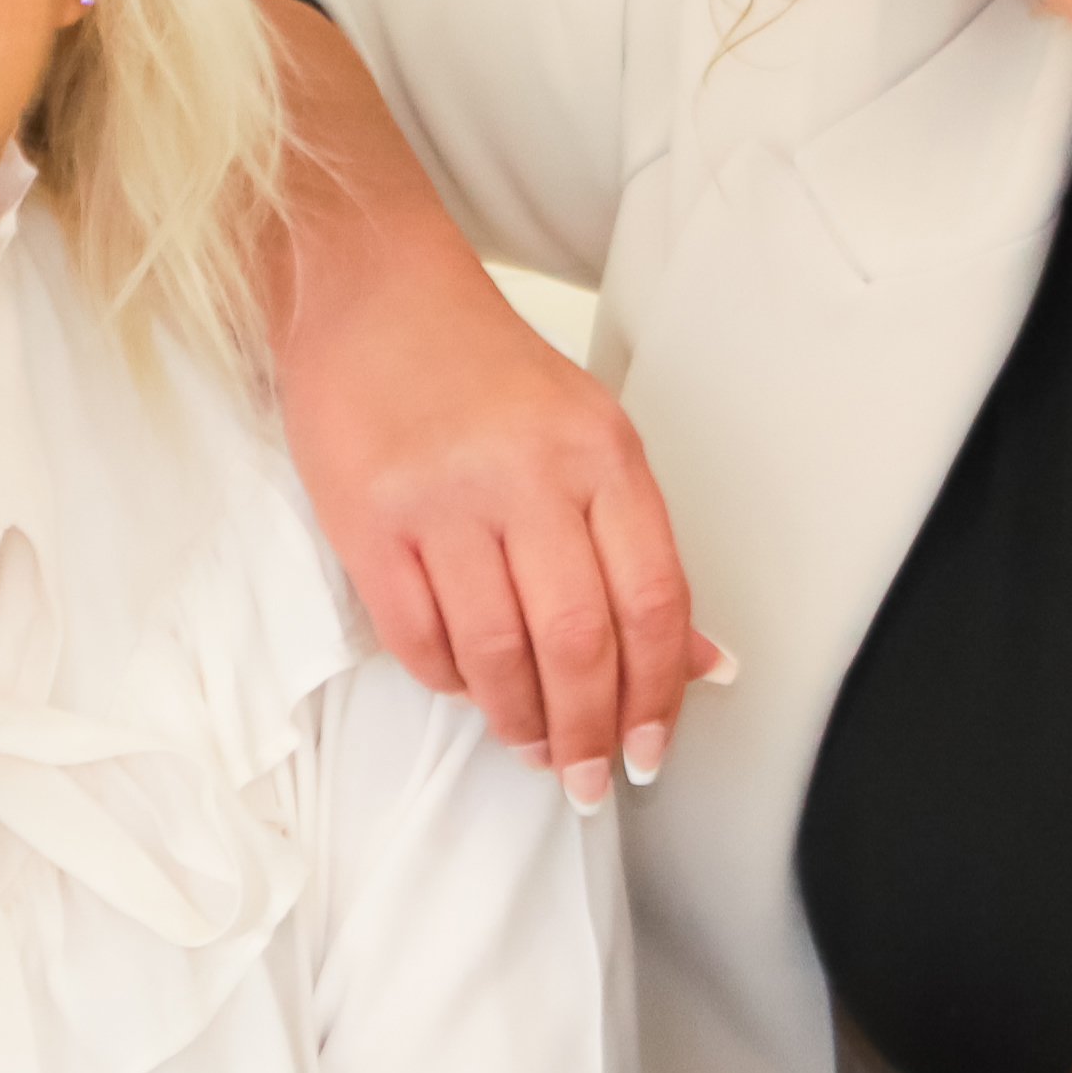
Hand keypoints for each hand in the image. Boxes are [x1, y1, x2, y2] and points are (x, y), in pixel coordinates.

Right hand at [279, 213, 715, 806]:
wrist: (370, 295)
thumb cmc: (483, 375)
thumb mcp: (586, 441)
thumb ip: (639, 550)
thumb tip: (702, 661)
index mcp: (601, 453)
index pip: (650, 600)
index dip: (658, 693)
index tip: (652, 748)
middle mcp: (528, 475)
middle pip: (577, 642)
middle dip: (589, 731)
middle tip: (588, 777)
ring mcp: (443, 500)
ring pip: (497, 653)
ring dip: (519, 720)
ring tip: (530, 744)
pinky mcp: (369, 522)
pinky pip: (419, 638)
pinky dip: (450, 682)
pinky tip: (467, 688)